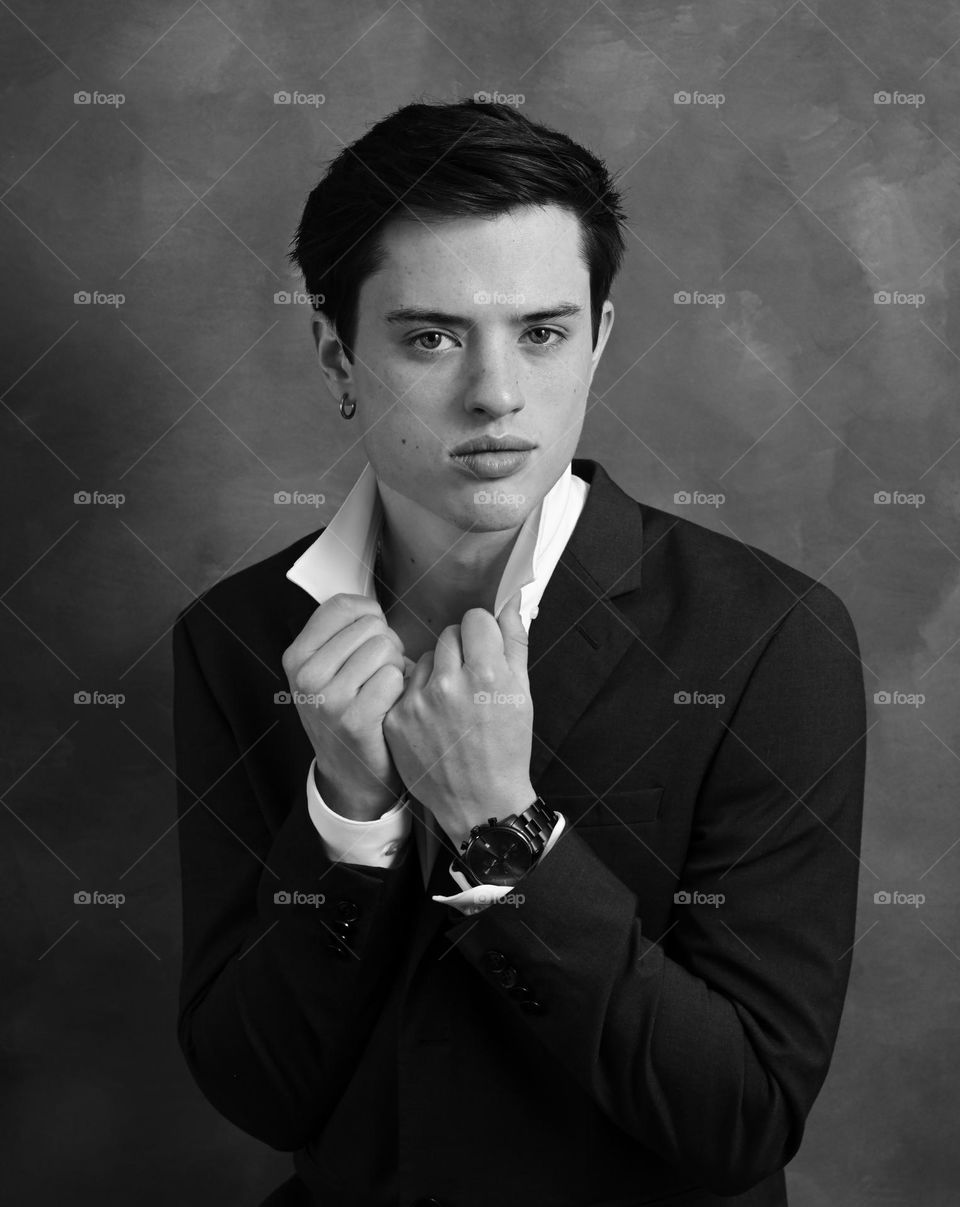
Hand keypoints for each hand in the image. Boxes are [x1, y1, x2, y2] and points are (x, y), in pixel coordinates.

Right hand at [281, 593, 415, 819]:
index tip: (371, 637)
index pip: (342, 605)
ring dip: (396, 668)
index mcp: (297, 656)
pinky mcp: (354, 719)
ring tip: (384, 690)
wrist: (352, 775)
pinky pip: (394, 677)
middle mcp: (306, 675)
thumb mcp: (328, 671)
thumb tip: (372, 606)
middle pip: (370, 626)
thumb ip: (342, 634)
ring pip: (386, 649)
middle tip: (378, 674)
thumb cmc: (349, 712)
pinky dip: (401, 689)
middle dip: (387, 645)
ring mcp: (327, 698)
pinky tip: (389, 706)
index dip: (369, 616)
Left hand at [382, 590, 534, 847]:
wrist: (480, 803)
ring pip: (426, 657)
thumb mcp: (522, 695)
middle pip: (449, 634)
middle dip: (462, 650)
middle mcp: (449, 683)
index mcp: (486, 673)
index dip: (484, 634)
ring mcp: (418, 702)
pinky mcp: (396, 719)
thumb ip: (515, 643)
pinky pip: (406, 685)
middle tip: (471, 679)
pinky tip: (433, 718)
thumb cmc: (506, 749)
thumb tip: (510, 603)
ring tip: (452, 702)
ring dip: (438, 670)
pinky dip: (418, 695)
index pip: (475, 619)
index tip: (486, 651)